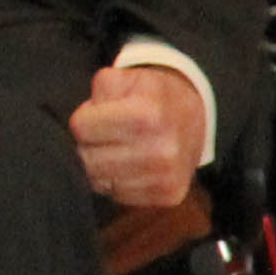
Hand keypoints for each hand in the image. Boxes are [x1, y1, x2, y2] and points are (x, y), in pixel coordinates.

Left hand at [69, 62, 206, 208]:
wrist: (195, 117)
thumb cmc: (150, 96)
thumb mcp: (125, 78)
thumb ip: (98, 91)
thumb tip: (81, 126)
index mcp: (146, 114)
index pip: (81, 128)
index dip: (83, 119)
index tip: (96, 115)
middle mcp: (160, 149)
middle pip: (88, 159)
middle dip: (88, 145)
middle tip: (105, 135)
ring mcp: (166, 176)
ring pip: (100, 182)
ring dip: (101, 166)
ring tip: (119, 149)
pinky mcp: (169, 195)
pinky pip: (119, 196)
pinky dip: (118, 182)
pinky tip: (131, 165)